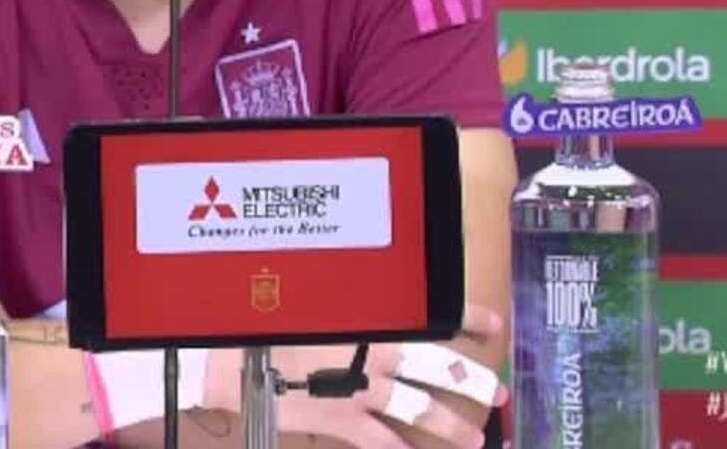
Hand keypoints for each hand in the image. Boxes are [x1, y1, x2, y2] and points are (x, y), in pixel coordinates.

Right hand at [203, 304, 506, 448]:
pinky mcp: (344, 422)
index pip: (438, 314)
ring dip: (452, 426)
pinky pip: (385, 443)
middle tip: (497, 392)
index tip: (494, 327)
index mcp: (377, 316)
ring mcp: (365, 391)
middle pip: (442, 369)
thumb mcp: (319, 293)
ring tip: (474, 438)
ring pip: (423, 411)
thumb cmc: (270, 314)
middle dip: (473, 382)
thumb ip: (357, 297)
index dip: (470, 321)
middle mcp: (380, 353)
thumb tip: (381, 294)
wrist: (230, 356)